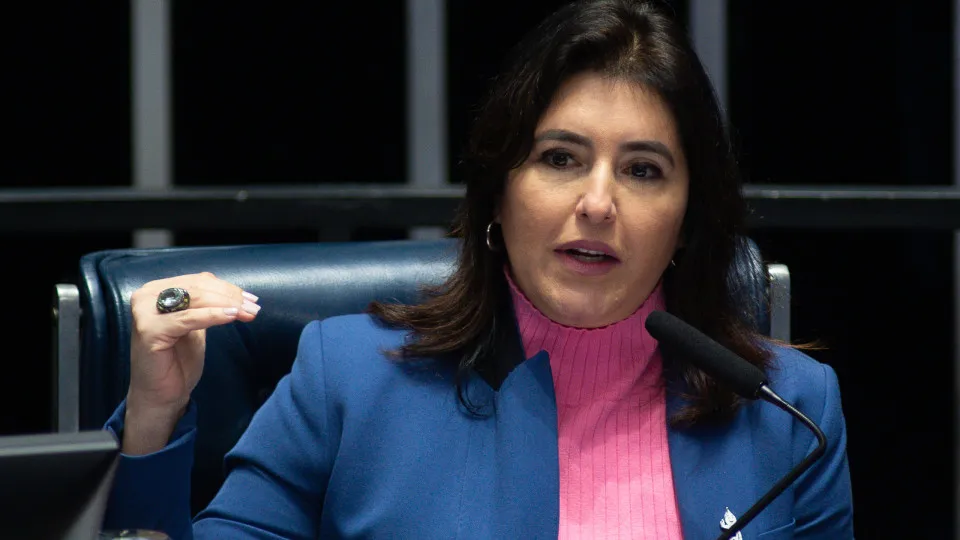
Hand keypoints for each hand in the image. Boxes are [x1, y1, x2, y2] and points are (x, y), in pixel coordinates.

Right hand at [123, 272, 259, 453]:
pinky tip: (231, 316)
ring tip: (248, 313)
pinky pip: (188, 318)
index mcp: (156, 290)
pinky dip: (213, 315)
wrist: (160, 395)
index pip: (199, 281)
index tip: (252, 299)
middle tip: (254, 307)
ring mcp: (145, 312)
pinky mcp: (149, 330)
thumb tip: (238, 293)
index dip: (228, 288)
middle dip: (231, 296)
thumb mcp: (196, 325)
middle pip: (198, 288)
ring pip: (195, 299)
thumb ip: (207, 305)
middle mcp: (146, 296)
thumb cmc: (177, 360)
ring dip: (227, 304)